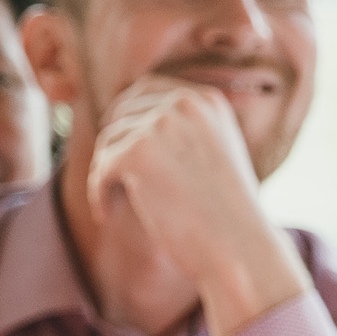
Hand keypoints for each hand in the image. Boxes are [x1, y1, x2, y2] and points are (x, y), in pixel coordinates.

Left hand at [84, 74, 305, 335]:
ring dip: (105, 172)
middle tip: (109, 177)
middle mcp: (185, 103)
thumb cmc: (228, 216)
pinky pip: (100, 168)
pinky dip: (98, 193)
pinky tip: (106, 215)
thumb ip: (184, 135)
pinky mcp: (138, 152)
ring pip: (108, 140)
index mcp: (207, 101)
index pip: (148, 89)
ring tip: (113, 203)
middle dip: (113, 143)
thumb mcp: (216, 157)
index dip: (126, 115)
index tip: (118, 144)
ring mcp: (161, 124)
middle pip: (122, 111)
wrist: (239, 246)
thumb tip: (132, 130)